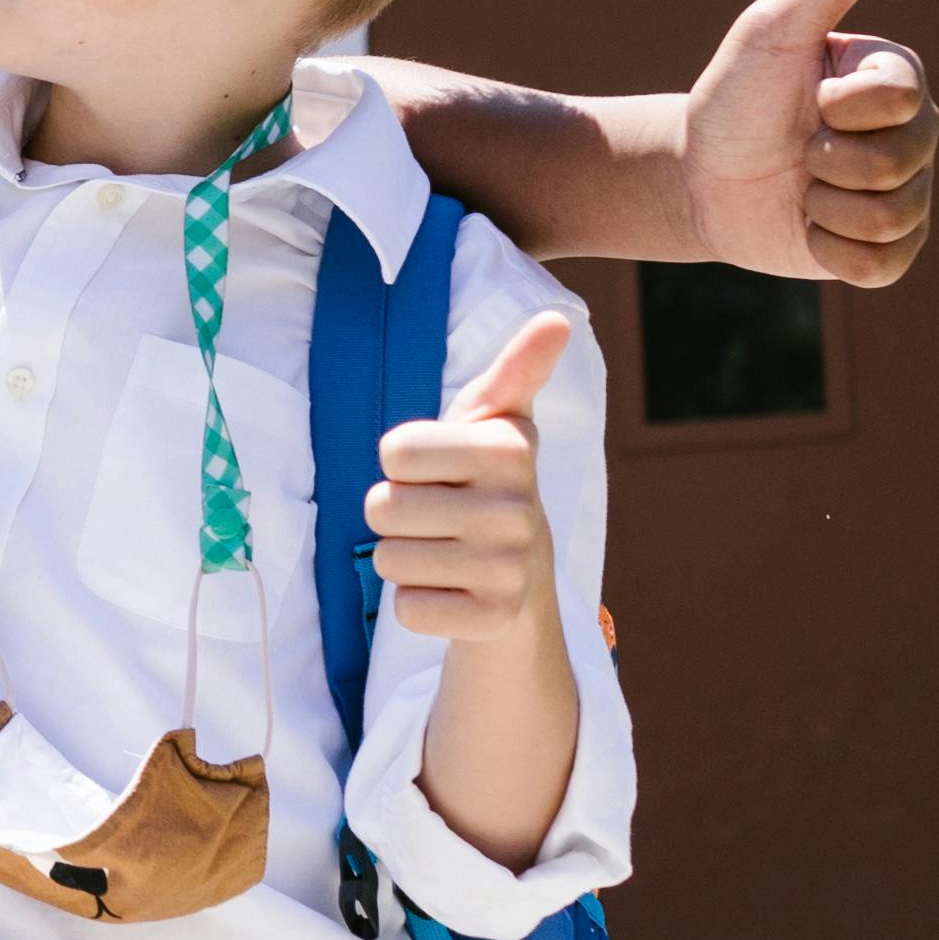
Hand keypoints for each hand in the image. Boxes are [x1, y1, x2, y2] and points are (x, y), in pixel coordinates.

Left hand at [372, 312, 567, 649]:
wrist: (520, 580)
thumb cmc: (485, 484)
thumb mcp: (494, 423)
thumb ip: (515, 370)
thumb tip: (556, 319)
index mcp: (511, 450)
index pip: (393, 451)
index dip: (402, 464)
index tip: (440, 471)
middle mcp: (518, 511)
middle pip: (382, 506)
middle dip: (395, 513)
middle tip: (437, 517)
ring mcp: (509, 570)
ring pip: (387, 559)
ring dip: (403, 557)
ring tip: (444, 552)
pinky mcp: (492, 620)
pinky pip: (405, 609)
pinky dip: (416, 602)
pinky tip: (451, 591)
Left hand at [680, 0, 936, 285]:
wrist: (696, 175)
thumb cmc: (733, 96)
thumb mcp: (771, 30)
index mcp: (897, 80)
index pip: (899, 101)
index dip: (837, 108)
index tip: (806, 99)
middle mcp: (915, 135)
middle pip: (901, 163)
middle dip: (826, 160)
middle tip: (797, 149)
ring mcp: (906, 196)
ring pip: (892, 218)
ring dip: (823, 207)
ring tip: (799, 186)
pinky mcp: (884, 253)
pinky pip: (880, 267)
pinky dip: (829, 251)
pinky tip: (807, 226)